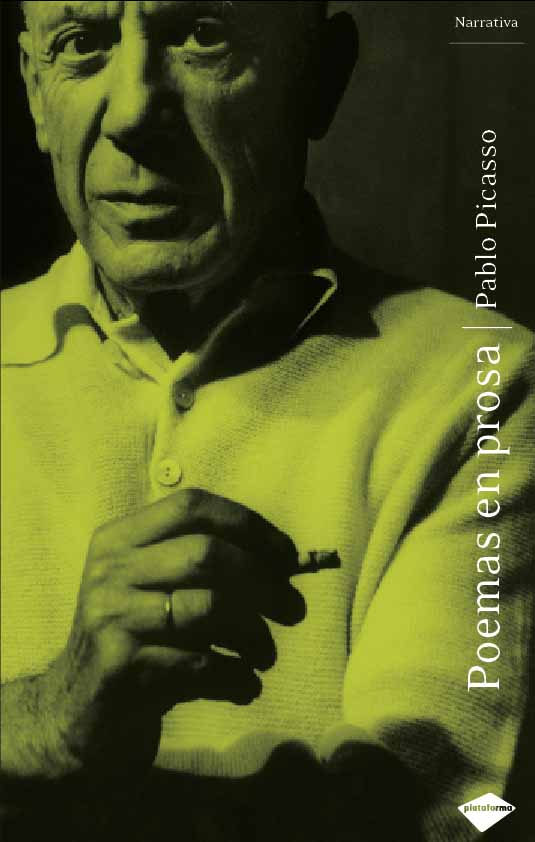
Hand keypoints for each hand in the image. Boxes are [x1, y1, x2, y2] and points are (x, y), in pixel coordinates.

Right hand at [38, 489, 301, 776]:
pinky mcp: (121, 669)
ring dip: (255, 634)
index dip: (248, 525)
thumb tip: (287, 562)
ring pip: (209, 609)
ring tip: (265, 654)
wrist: (78, 709)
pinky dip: (238, 677)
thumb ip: (206, 565)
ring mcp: (112, 619)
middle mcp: (111, 571)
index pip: (191, 507)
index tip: (287, 557)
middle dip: (264, 582)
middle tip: (294, 609)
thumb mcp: (154, 588)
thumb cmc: (139, 638)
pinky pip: (202, 665)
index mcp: (120, 539)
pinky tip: (244, 685)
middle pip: (206, 554)